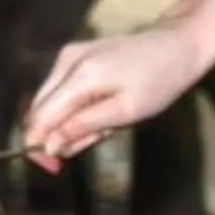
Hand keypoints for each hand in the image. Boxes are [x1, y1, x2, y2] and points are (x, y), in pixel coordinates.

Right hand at [21, 0, 214, 169]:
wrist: (177, 45)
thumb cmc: (160, 81)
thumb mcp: (126, 113)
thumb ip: (84, 128)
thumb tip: (49, 146)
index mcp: (81, 75)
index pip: (40, 119)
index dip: (40, 148)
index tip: (54, 168)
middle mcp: (67, 60)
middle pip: (37, 110)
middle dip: (53, 137)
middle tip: (92, 144)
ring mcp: (69, 54)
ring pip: (46, 102)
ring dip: (65, 123)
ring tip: (103, 126)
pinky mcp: (74, 55)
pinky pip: (59, 90)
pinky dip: (71, 109)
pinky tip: (100, 111)